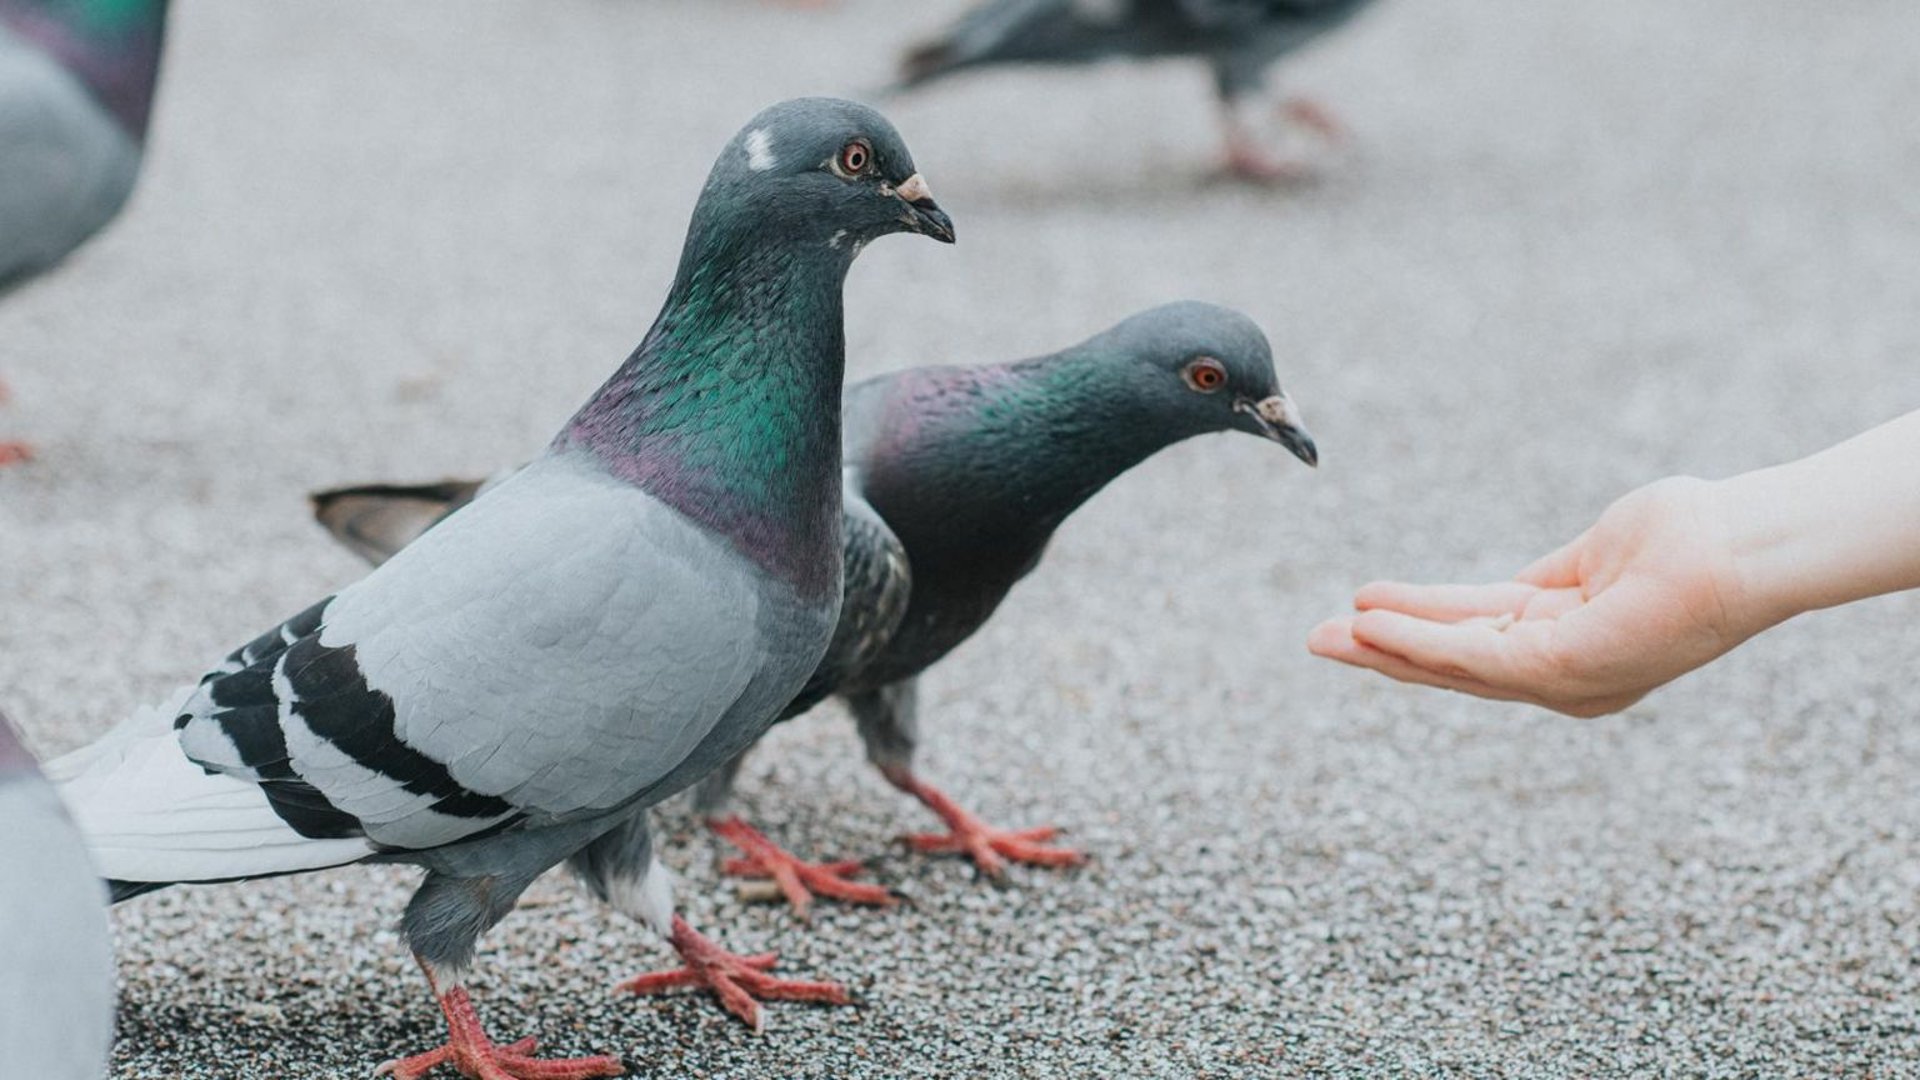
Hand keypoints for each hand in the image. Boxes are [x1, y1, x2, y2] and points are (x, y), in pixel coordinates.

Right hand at [1308, 478, 1766, 716]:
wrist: (1743, 544)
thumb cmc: (1688, 538)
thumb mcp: (1594, 559)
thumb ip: (1543, 587)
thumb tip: (1506, 593)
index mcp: (1569, 649)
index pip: (1474, 640)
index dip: (1414, 628)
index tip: (1360, 613)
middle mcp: (1565, 677)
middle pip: (1452, 665)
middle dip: (1380, 654)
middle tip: (1316, 642)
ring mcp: (1565, 679)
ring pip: (1453, 667)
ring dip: (1384, 651)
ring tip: (1326, 636)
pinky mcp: (1563, 668)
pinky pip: (1472, 655)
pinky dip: (1416, 641)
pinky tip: (1371, 623)